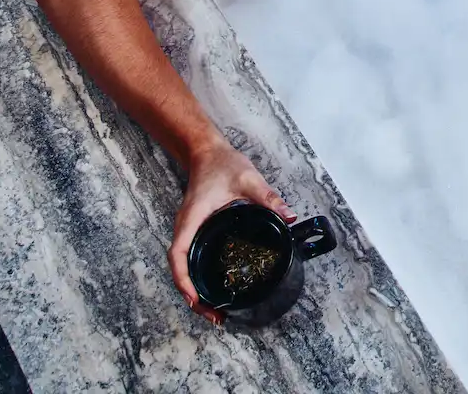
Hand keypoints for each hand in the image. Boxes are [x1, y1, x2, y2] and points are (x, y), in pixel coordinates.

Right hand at [168, 138, 294, 322]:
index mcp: (192, 218)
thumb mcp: (248, 179)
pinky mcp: (195, 231)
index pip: (178, 254)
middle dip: (192, 296)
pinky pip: (189, 258)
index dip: (183, 280)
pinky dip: (196, 276)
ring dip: (193, 290)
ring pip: (183, 266)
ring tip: (213, 311)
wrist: (207, 151)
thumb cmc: (222, 164)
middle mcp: (185, 227)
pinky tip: (211, 288)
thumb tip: (288, 216)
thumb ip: (268, 197)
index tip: (195, 299)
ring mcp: (188, 230)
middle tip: (214, 317)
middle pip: (179, 269)